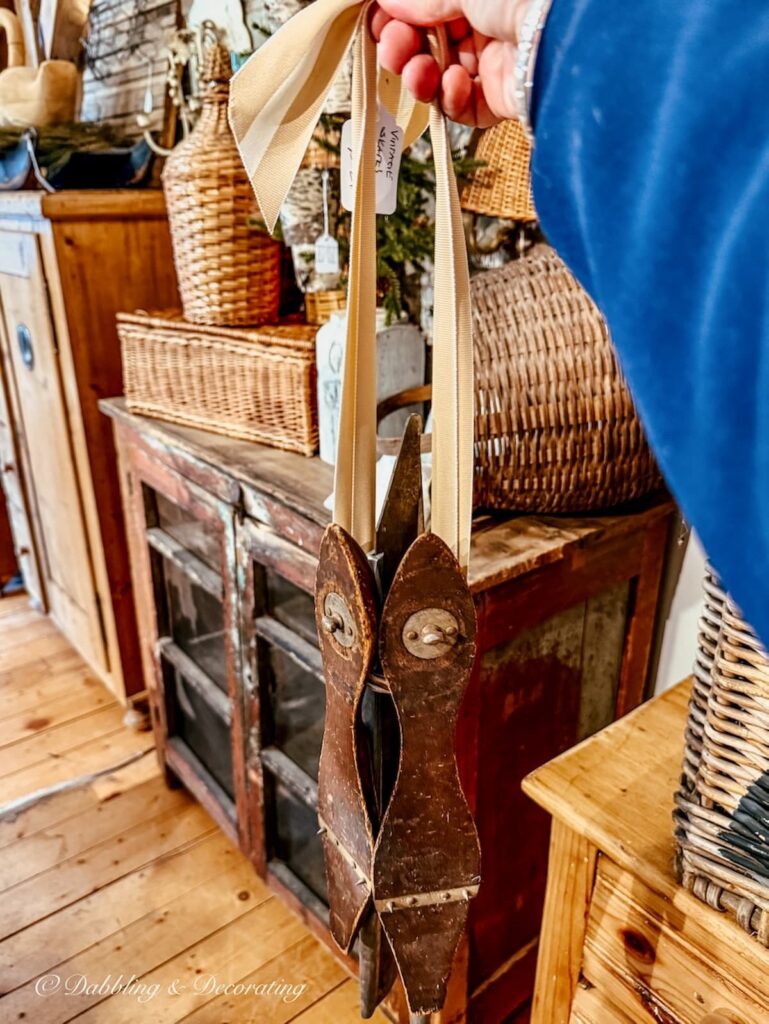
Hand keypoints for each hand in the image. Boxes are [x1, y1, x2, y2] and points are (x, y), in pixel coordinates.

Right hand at [371, 0, 532, 126]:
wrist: (566, 35)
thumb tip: (386, 3)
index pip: (426, 5)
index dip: (397, 15)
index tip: (377, 20)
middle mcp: (486, 22)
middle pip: (429, 42)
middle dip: (403, 47)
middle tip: (392, 49)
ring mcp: (495, 62)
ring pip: (440, 77)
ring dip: (420, 76)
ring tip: (418, 72)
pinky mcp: (502, 99)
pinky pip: (465, 106)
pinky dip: (451, 99)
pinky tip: (453, 83)